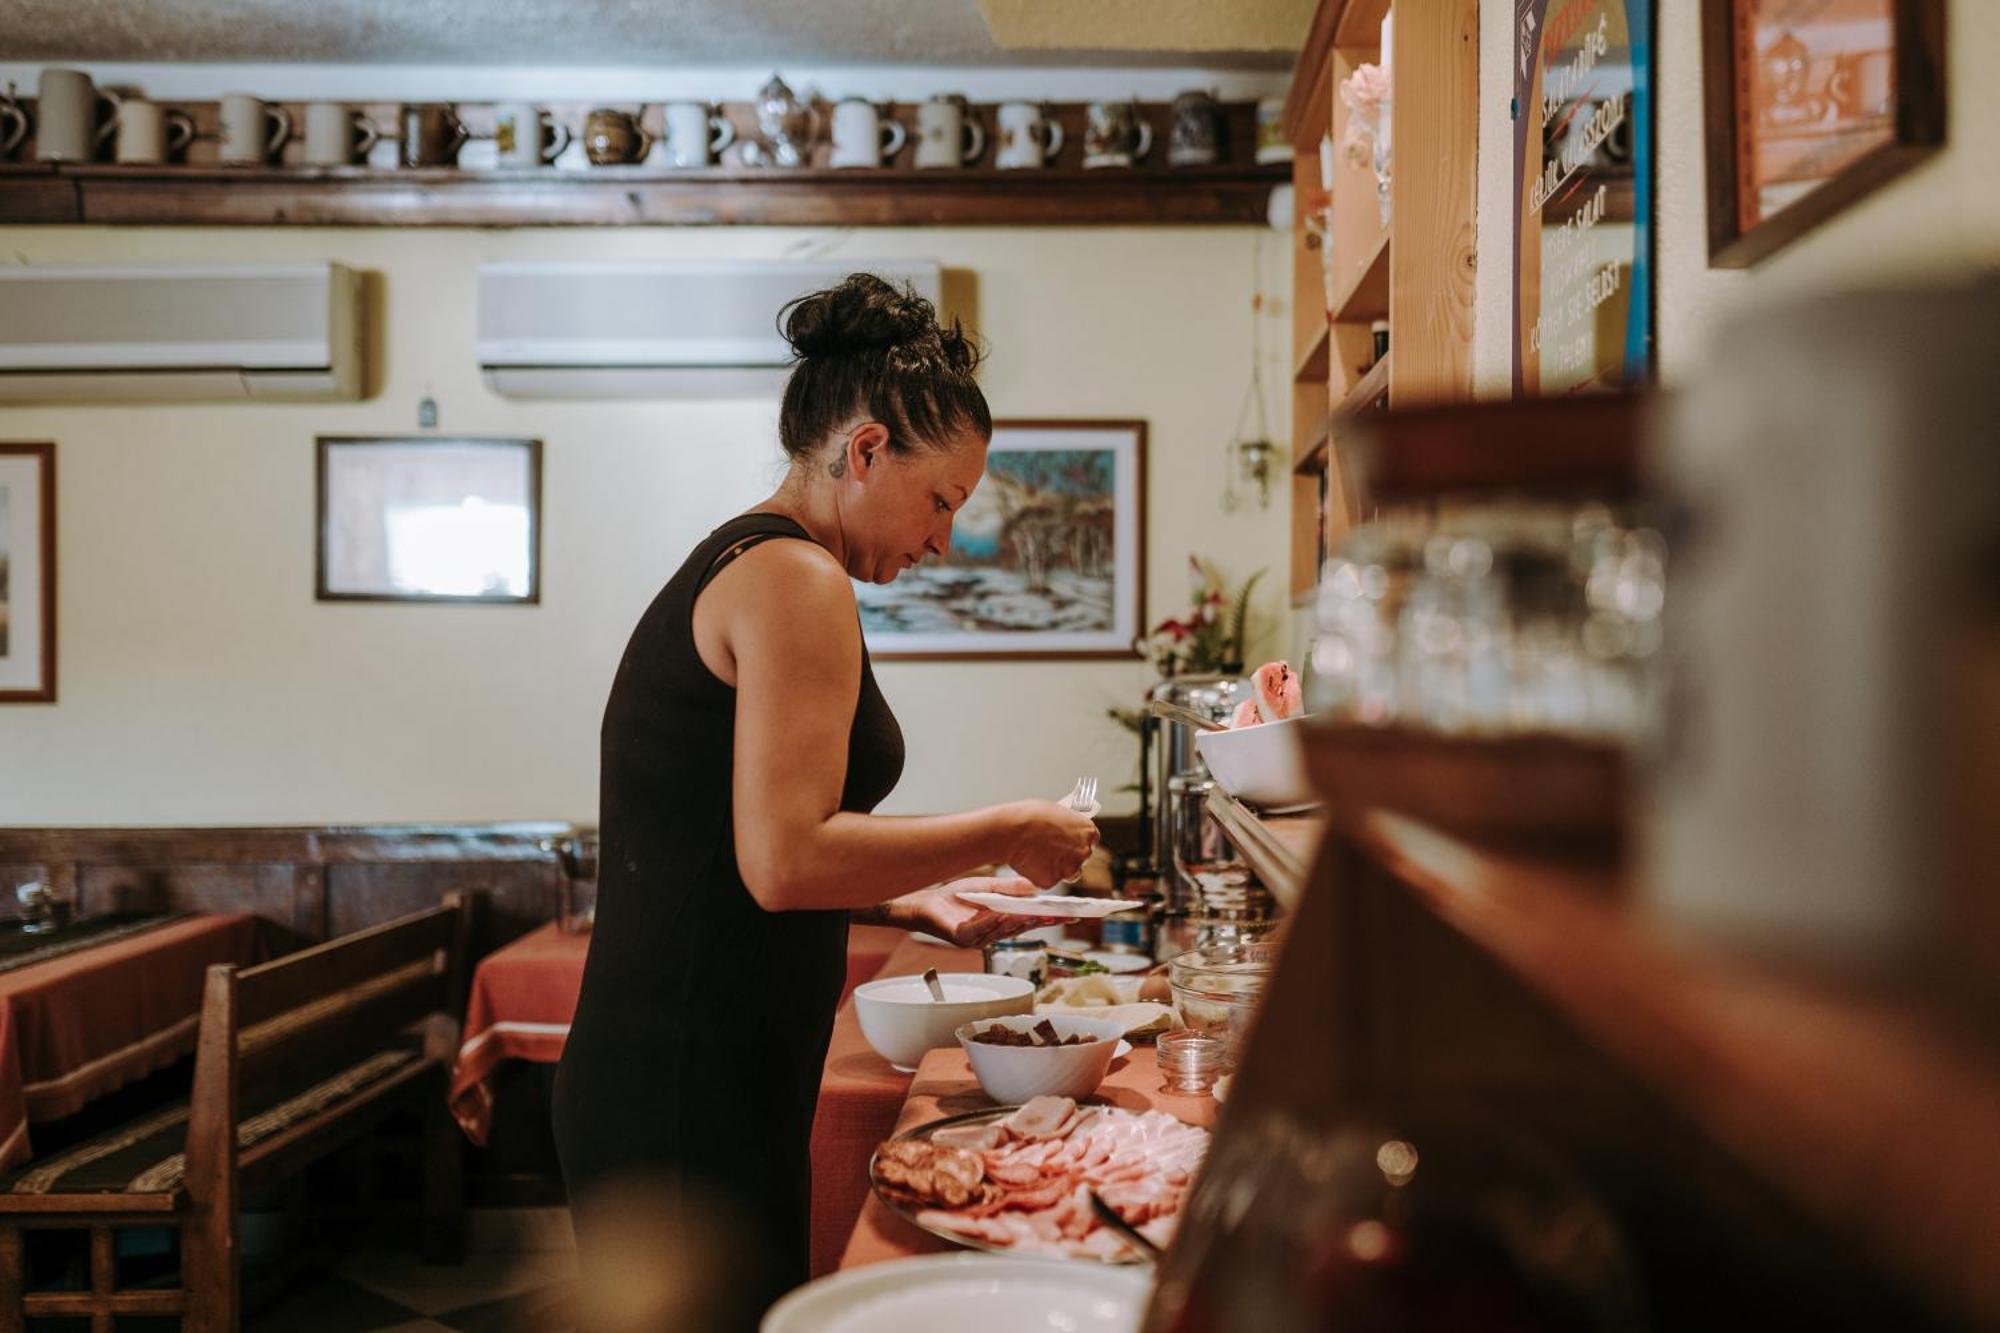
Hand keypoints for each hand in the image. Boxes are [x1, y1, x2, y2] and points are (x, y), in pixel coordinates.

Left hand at [887, 876, 1064, 948]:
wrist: (926, 902)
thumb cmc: (956, 896)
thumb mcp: (988, 887)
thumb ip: (1010, 890)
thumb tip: (1036, 889)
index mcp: (1002, 922)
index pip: (1031, 921)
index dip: (1051, 919)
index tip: (1072, 914)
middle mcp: (994, 934)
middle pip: (1022, 928)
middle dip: (1041, 922)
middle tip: (1059, 915)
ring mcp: (979, 938)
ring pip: (1003, 931)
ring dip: (1018, 921)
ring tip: (1032, 912)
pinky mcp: (963, 938)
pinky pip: (980, 930)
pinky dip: (991, 921)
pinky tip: (1000, 913)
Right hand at [1004, 800, 1099, 888]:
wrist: (1012, 830)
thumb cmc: (1030, 816)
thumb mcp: (1056, 811)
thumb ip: (1067, 823)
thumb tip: (1065, 827)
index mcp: (1088, 831)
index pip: (1091, 839)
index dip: (1078, 841)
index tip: (1070, 841)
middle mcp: (1083, 851)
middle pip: (1081, 858)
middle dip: (1069, 855)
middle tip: (1051, 850)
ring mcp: (1069, 869)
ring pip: (1067, 873)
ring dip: (1058, 868)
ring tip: (1039, 856)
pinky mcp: (1052, 881)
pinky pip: (1048, 880)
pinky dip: (1040, 875)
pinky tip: (1030, 863)